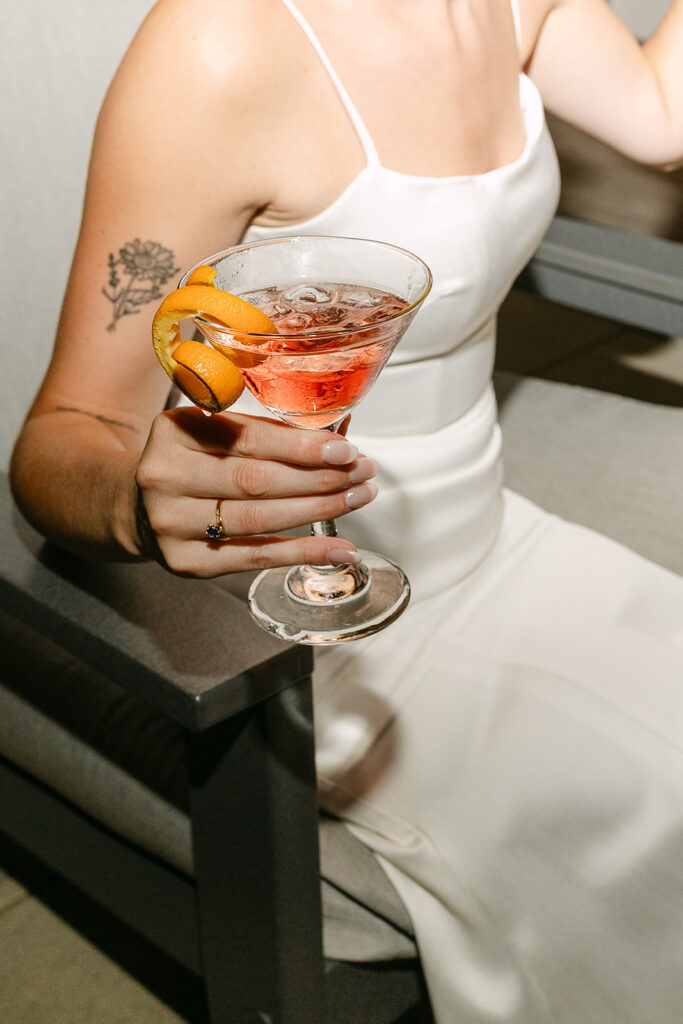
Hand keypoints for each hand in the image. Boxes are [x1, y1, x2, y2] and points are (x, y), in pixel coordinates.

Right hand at [134, 406, 377, 577]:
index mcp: (174, 432)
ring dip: (319, 511)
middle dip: (320, 477)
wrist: (138, 506)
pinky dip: (304, 553)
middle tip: (363, 473)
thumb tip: (334, 439)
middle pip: (257, 481)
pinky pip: (256, 558)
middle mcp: (166, 477)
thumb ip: (261, 431)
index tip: (344, 449)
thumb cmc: (191, 461)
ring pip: (260, 520)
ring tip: (358, 498)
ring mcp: (173, 524)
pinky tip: (341, 549)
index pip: (248, 439)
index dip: (301, 446)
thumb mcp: (210, 431)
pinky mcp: (187, 563)